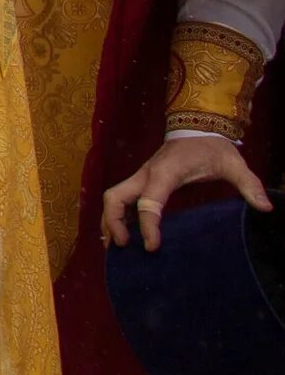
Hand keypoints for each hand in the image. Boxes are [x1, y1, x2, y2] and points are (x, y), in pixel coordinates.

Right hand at [103, 134, 272, 248]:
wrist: (198, 127)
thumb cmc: (212, 148)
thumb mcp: (233, 164)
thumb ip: (249, 185)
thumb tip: (266, 207)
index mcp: (165, 173)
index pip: (149, 202)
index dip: (148, 226)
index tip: (152, 247)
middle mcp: (146, 175)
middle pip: (115, 197)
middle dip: (113, 222)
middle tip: (122, 246)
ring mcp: (141, 177)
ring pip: (113, 198)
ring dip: (109, 221)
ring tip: (115, 247)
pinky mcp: (142, 181)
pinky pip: (121, 199)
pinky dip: (115, 216)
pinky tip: (121, 234)